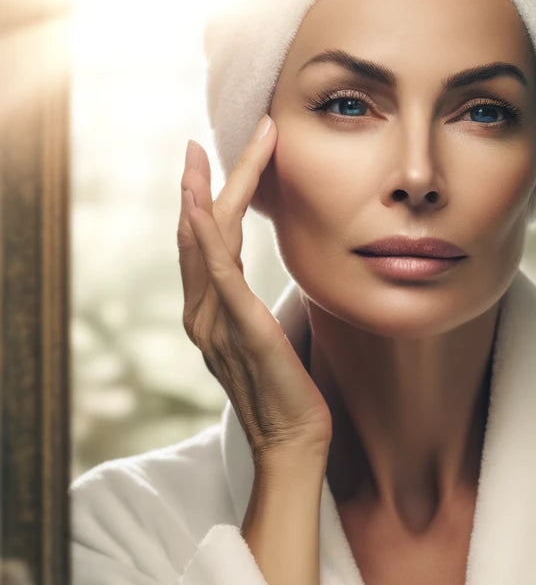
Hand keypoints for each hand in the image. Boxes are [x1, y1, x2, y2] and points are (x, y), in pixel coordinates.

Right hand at [177, 117, 331, 460]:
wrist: (292, 441)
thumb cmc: (287, 393)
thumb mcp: (268, 341)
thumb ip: (252, 312)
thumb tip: (256, 293)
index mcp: (210, 314)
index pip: (206, 246)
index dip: (205, 202)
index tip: (207, 163)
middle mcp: (201, 314)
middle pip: (197, 236)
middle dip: (199, 186)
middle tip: (195, 143)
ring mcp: (214, 323)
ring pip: (204, 244)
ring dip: (205, 195)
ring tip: (200, 156)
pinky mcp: (240, 330)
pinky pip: (219, 276)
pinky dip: (207, 238)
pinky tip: (202, 206)